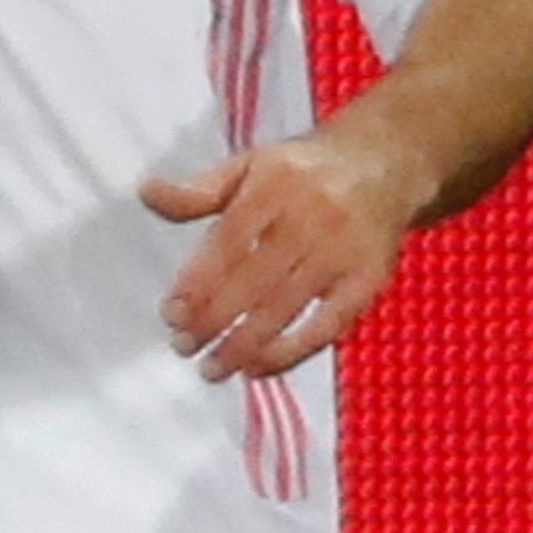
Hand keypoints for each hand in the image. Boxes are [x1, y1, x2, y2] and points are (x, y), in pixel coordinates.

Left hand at [144, 129, 427, 377]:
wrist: (385, 164)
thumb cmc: (302, 171)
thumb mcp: (249, 165)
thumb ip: (199, 188)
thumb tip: (147, 193)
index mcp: (274, 187)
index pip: (228, 242)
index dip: (198, 282)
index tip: (171, 313)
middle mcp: (311, 220)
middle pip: (255, 280)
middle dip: (214, 319)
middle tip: (182, 346)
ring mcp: (343, 253)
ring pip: (287, 307)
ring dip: (246, 344)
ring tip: (212, 368)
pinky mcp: (369, 280)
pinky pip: (329, 325)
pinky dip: (293, 351)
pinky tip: (258, 368)